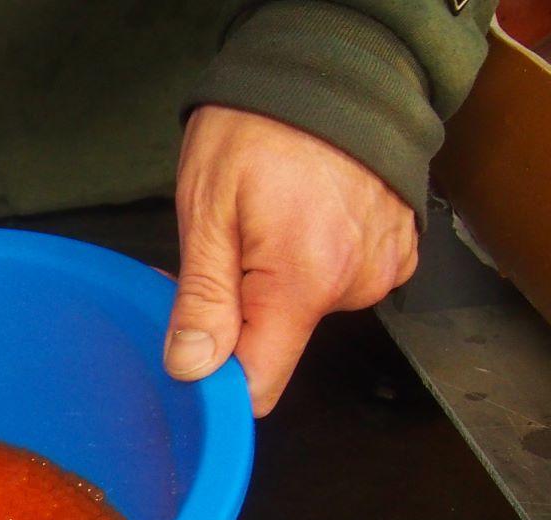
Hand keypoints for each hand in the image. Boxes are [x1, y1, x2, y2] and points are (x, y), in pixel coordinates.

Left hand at [165, 105, 418, 414]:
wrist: (330, 67)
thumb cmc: (260, 128)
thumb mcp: (206, 210)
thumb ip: (204, 298)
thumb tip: (193, 369)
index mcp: (303, 281)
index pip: (260, 384)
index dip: (219, 381)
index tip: (191, 355)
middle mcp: (353, 284)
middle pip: (279, 342)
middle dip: (238, 312)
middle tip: (218, 251)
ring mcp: (381, 268)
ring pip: (306, 310)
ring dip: (274, 282)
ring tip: (263, 222)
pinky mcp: (396, 252)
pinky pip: (341, 281)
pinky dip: (313, 262)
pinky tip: (301, 219)